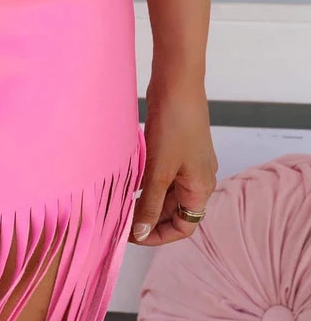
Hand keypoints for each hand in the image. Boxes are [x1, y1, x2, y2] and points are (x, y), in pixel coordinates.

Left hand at [130, 79, 217, 245]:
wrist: (177, 85)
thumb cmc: (174, 127)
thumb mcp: (159, 172)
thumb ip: (150, 205)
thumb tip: (141, 234)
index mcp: (201, 189)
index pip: (184, 228)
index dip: (158, 236)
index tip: (132, 236)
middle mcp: (198, 181)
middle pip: (173, 214)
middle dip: (148, 220)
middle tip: (119, 222)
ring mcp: (187, 167)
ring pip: (164, 196)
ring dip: (144, 203)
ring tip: (119, 206)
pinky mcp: (176, 153)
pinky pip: (161, 179)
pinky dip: (145, 186)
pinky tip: (125, 186)